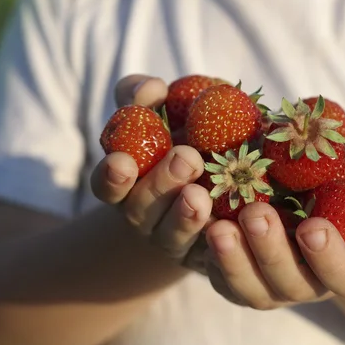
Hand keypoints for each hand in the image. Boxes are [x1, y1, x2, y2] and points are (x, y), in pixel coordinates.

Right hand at [90, 74, 212, 264]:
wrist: (213, 181)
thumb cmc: (177, 137)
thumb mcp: (157, 111)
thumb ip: (143, 96)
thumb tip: (152, 88)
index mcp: (126, 185)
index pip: (107, 185)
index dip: (111, 177)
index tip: (121, 161)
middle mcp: (144, 217)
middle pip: (142, 210)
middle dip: (161, 185)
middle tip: (186, 158)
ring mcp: (175, 241)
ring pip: (174, 236)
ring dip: (186, 216)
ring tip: (201, 196)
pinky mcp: (207, 256)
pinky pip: (213, 254)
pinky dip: (222, 241)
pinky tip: (237, 222)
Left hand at [203, 135, 344, 308]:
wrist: (304, 189)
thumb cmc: (344, 180)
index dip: (330, 258)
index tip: (313, 227)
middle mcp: (307, 284)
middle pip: (290, 284)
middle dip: (271, 252)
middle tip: (255, 214)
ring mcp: (268, 284)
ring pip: (249, 289)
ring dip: (232, 262)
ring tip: (217, 226)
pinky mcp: (235, 276)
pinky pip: (219, 277)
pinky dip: (206, 256)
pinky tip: (197, 223)